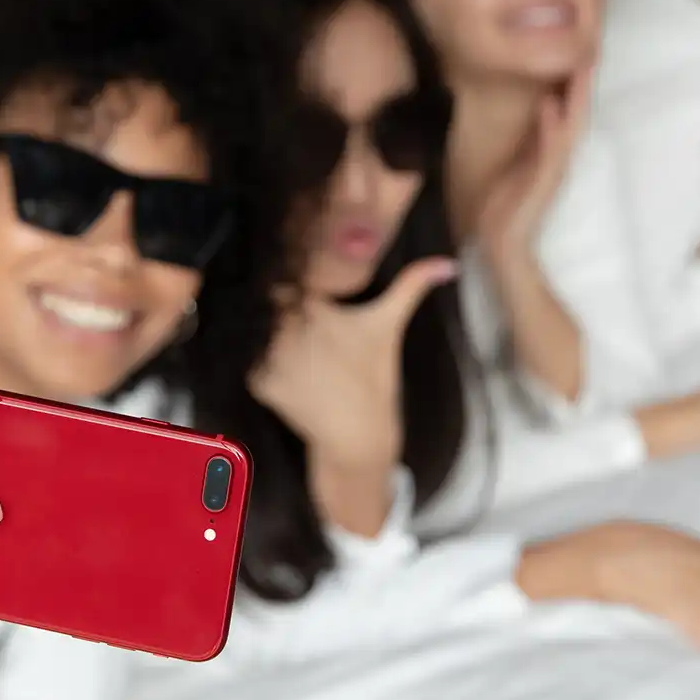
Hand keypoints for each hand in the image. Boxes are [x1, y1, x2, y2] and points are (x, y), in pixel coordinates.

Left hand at [248, 257, 457, 474]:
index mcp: (317, 311)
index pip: (285, 282)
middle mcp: (291, 333)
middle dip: (279, 315)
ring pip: (258, 333)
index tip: (303, 296)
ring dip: (268, 339)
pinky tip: (290, 376)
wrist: (358, 435)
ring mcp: (273, 359)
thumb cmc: (375, 376)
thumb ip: (412, 286)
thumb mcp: (389, 326)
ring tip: (295, 353)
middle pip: (269, 308)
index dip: (290, 286)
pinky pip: (250, 362)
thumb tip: (449, 264)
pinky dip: (263, 367)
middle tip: (300, 329)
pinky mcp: (261, 384)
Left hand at [477, 67, 590, 258]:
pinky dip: (553, 128)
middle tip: (592, 52)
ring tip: (582, 70)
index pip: (568, 112)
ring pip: (571, 128)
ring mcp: (553, 170)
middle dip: (582, 85)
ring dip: (576, 100)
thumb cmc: (506, 204)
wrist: (502, 244)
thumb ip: (534, 137)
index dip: (575, 84)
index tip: (581, 53)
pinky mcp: (543, 184)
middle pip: (576, 114)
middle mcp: (558, 158)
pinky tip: (553, 107)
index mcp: (551, 152)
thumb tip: (546, 103)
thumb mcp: (518, 161)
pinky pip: (551, 151)